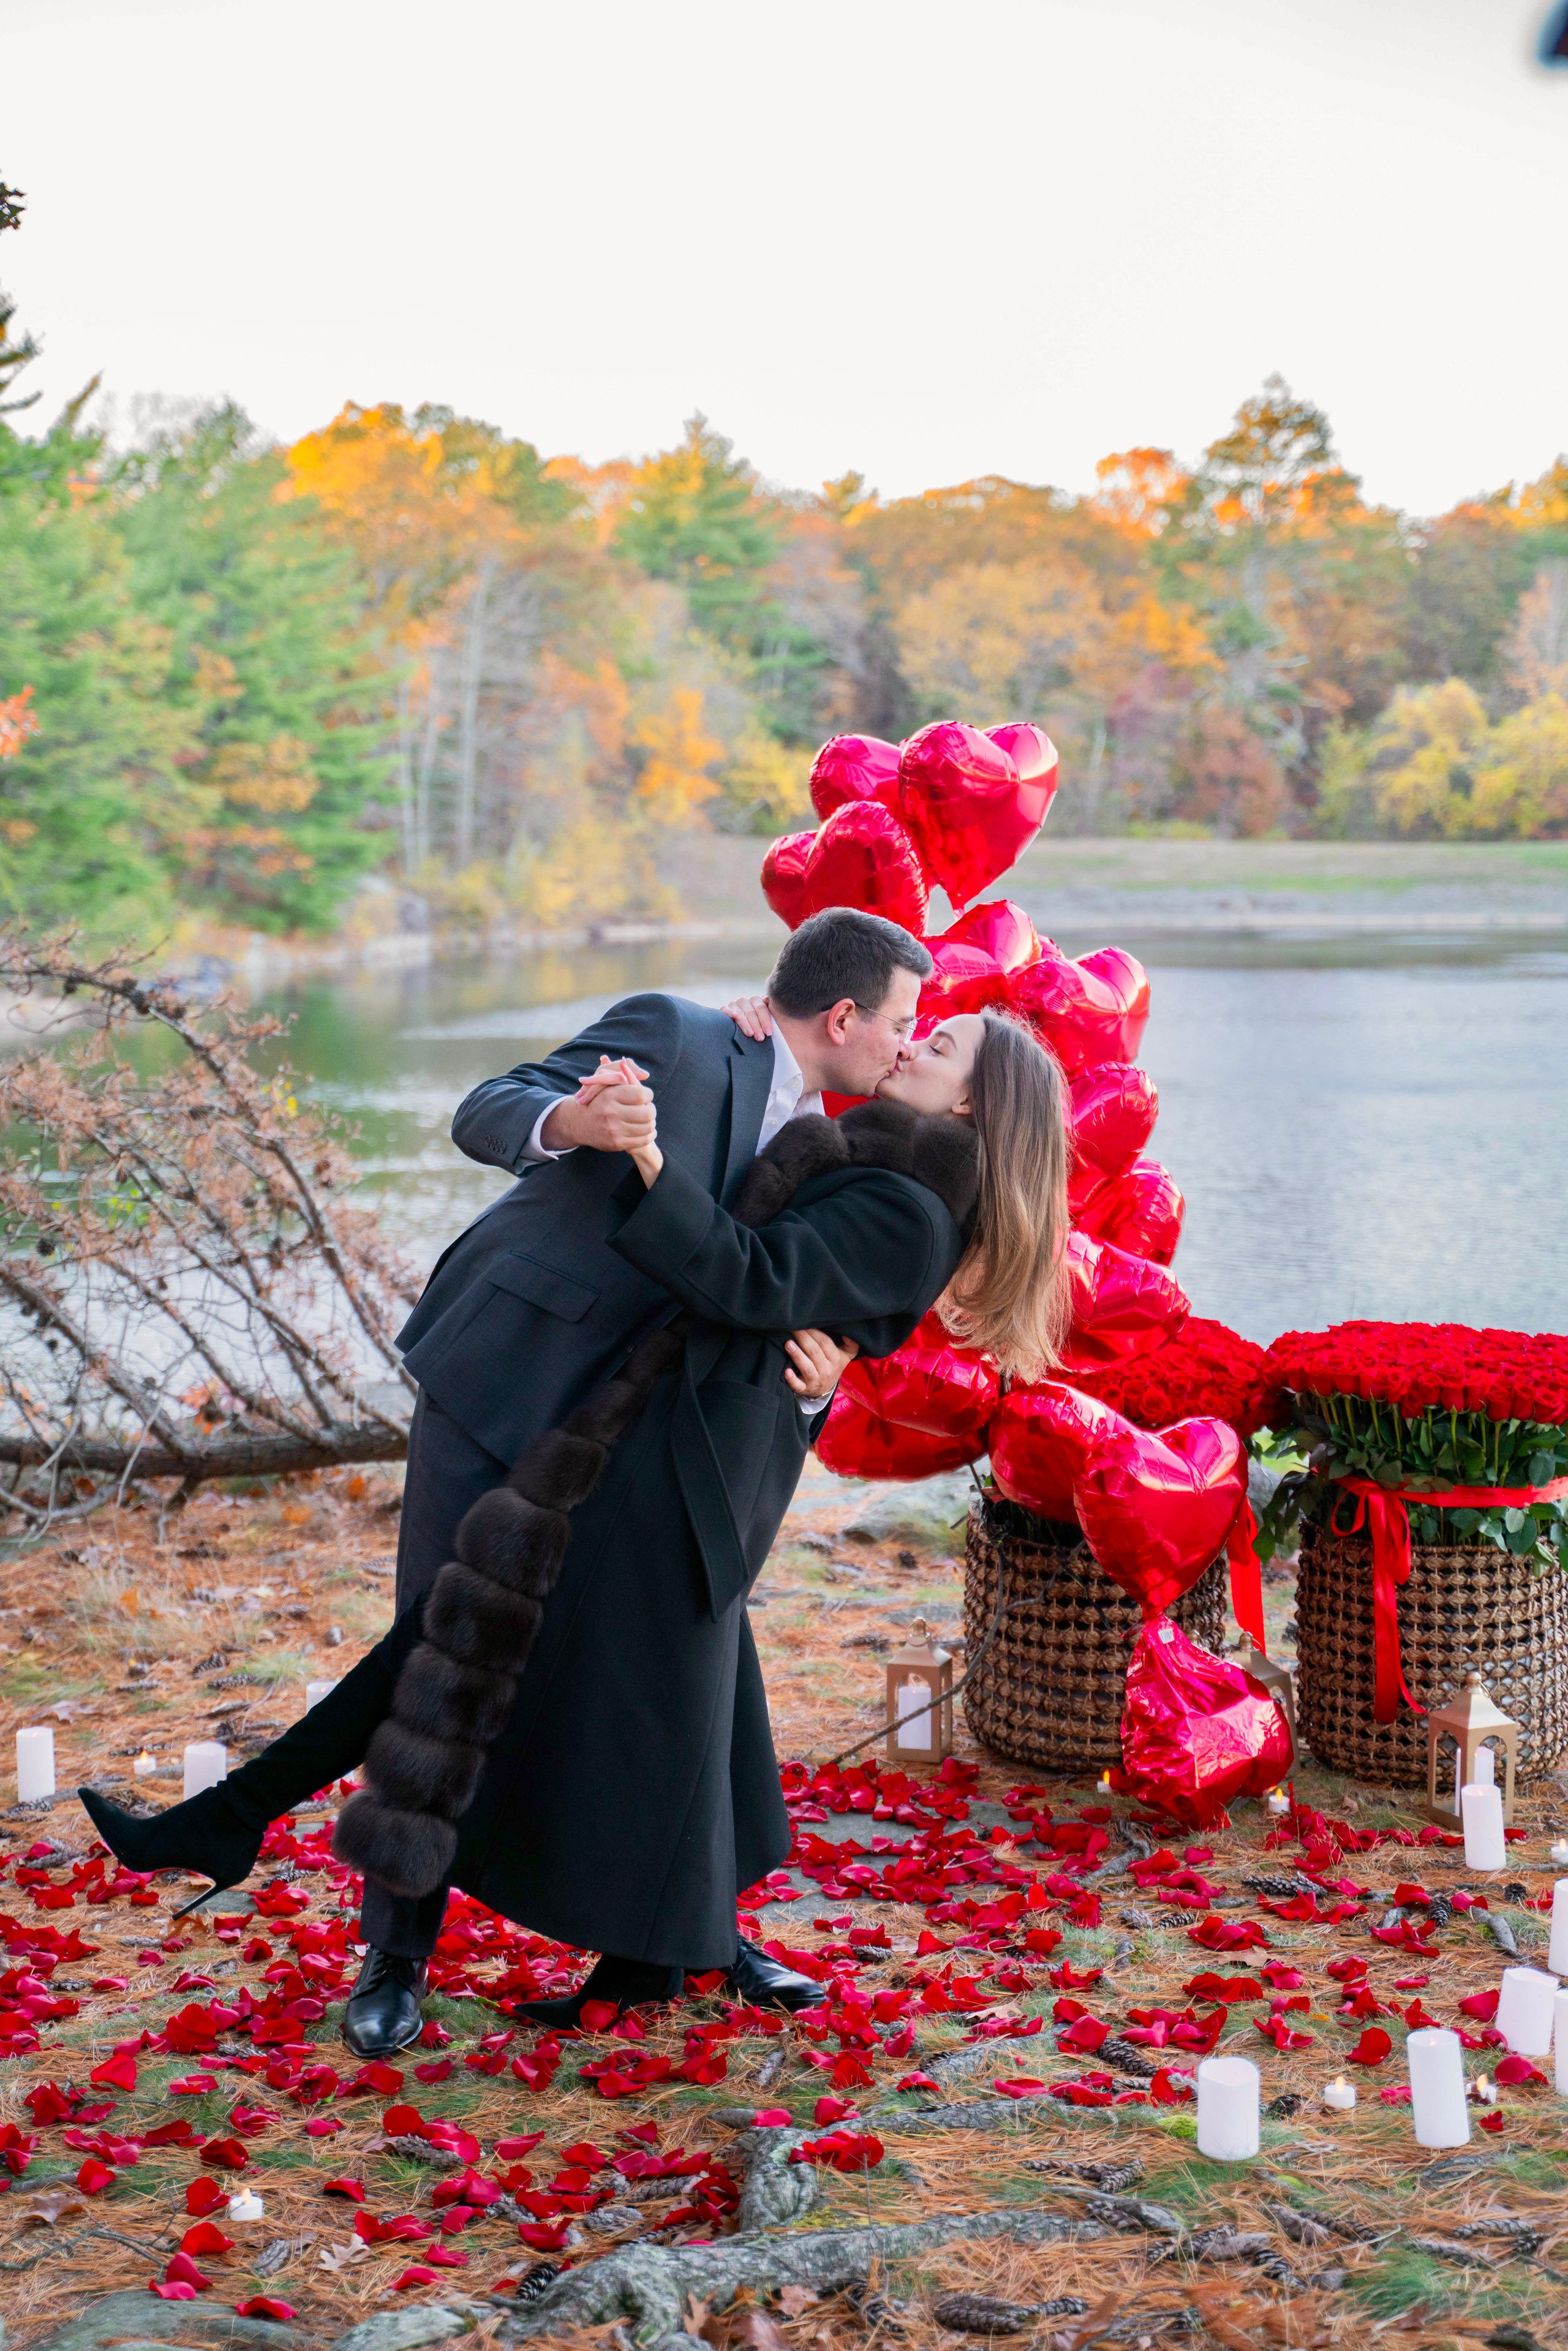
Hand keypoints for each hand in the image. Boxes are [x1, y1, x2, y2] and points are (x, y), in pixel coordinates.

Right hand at [541, 1058, 655, 1155]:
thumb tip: (645, 1074)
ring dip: (651, 1122)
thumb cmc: (599, 1098)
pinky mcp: (616, 1143)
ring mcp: (613, 1130)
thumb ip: (625, 1072)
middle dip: (651, 1109)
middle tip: (647, 1108)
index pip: (642, 1095)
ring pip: (648, 1127)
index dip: (648, 1094)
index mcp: (610, 1095)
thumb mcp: (606, 1081)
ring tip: (646, 1119)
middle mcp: (611, 1113)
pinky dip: (649, 1134)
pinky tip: (645, 1129)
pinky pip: (644, 1140)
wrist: (579, 1123)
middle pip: (648, 1113)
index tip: (645, 1095)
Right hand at [723, 995, 773, 1042]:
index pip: (761, 1008)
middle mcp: (745, 1000)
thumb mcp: (767, 1018)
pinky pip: (725, 1010)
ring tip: (750, 1034)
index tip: (769, 1032)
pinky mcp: (724, 1009)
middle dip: (756, 1026)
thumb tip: (767, 1000)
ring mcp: (734, 1004)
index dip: (765, 1020)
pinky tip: (734, 1017)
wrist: (747, 1024)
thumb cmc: (759, 1025)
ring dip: (745, 1024)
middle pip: (751, 1012)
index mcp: (757, 1000)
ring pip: (740, 1013)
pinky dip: (730, 1013)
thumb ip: (770, 1011)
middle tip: (760, 1038)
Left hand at [784, 1327, 858, 1399]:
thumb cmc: (833, 1365)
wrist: (825, 1388)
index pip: (825, 1343)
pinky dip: (792, 1380)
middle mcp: (826, 1370)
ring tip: (788, 1344)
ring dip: (797, 1355)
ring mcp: (815, 1380)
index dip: (814, 1332)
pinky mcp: (804, 1389)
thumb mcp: (846, 1354)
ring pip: (807, 1367)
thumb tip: (850, 1333)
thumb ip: (851, 1343)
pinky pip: (798, 1385)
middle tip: (793, 1328)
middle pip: (814, 1352)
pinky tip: (786, 1371)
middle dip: (803, 1339)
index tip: (804, 1322)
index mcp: (836, 1359)